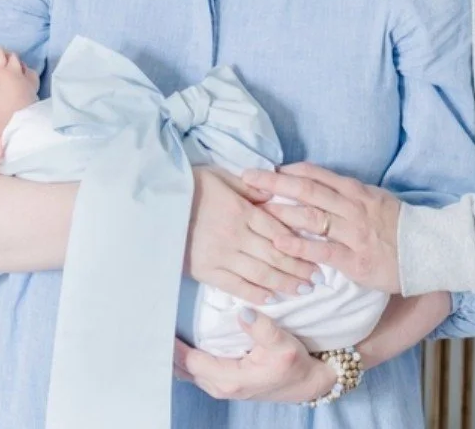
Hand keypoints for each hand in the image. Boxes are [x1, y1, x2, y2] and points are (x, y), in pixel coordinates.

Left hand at [174, 310, 334, 402]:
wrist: (306, 384)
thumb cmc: (293, 364)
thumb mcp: (283, 344)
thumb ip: (262, 328)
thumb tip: (243, 312)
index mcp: (229, 379)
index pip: (190, 360)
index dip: (173, 343)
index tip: (160, 321)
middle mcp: (220, 386)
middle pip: (183, 368)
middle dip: (167, 350)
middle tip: (153, 322)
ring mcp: (221, 386)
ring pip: (187, 371)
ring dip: (175, 354)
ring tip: (161, 329)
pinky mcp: (225, 381)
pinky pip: (196, 370)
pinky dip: (185, 358)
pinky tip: (180, 342)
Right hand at [184, 167, 318, 304]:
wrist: (156, 203)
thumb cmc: (193, 185)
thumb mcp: (224, 177)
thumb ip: (252, 188)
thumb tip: (276, 193)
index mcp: (241, 211)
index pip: (279, 232)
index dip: (300, 247)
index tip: (317, 255)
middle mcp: (234, 235)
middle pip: (274, 256)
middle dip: (298, 270)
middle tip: (317, 280)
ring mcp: (219, 255)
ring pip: (259, 274)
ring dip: (283, 284)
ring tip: (302, 291)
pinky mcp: (204, 270)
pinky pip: (234, 285)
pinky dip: (254, 293)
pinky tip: (270, 298)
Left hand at [242, 163, 401, 293]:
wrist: (429, 250)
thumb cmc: (398, 226)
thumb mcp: (374, 199)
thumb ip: (347, 194)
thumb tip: (318, 185)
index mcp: (356, 191)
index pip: (317, 175)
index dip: (289, 171)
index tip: (265, 169)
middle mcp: (352, 207)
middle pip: (307, 190)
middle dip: (275, 184)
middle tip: (248, 179)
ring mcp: (354, 233)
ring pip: (311, 217)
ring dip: (281, 212)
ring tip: (255, 209)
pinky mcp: (355, 260)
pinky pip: (322, 250)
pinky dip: (299, 246)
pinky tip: (279, 243)